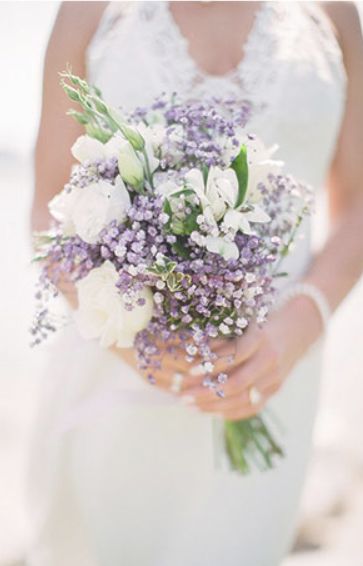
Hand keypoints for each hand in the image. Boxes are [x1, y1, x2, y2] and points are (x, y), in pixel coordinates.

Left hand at [179, 294, 322, 420]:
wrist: (297, 328)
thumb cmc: (261, 320)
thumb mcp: (244, 320)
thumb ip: (223, 336)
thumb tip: (190, 349)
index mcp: (261, 337)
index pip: (234, 355)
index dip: (211, 364)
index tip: (188, 370)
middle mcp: (270, 359)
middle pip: (237, 383)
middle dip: (206, 391)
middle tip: (182, 395)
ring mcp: (275, 377)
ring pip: (242, 399)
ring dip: (213, 405)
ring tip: (190, 405)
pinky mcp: (276, 389)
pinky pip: (252, 407)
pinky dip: (230, 412)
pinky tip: (209, 412)